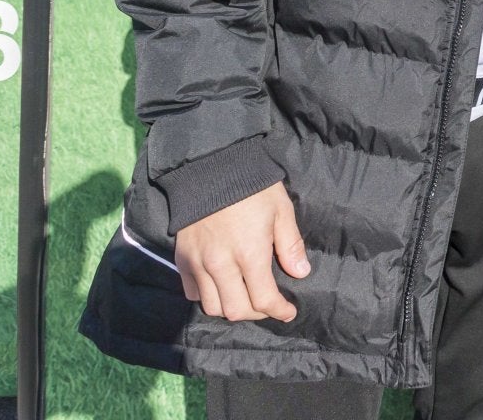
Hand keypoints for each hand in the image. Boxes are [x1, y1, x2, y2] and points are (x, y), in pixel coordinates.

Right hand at [173, 181, 308, 321]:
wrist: (211, 168)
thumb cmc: (252, 187)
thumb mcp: (281, 210)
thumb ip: (290, 245)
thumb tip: (300, 273)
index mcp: (249, 253)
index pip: (263, 299)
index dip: (278, 311)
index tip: (288, 312)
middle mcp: (220, 264)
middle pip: (236, 311)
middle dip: (256, 313)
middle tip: (268, 305)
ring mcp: (198, 263)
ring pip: (212, 306)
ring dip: (231, 308)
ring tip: (245, 298)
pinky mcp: (182, 258)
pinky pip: (192, 292)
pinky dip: (207, 296)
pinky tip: (221, 286)